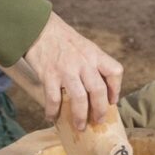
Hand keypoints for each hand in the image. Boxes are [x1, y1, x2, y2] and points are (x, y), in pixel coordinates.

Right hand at [2, 13, 122, 130]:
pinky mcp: (49, 75)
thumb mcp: (84, 46)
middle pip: (98, 91)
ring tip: (79, 127)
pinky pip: (54, 99)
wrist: (39, 27)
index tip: (112, 101)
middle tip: (97, 121)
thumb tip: (98, 89)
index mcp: (94, 54)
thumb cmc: (62, 39)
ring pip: (79, 99)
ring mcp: (66, 69)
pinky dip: (53, 111)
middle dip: (100, 111)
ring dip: (80, 117)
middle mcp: (83, 62)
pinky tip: (52, 117)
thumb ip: (92, 63)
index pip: (115, 71)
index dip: (116, 89)